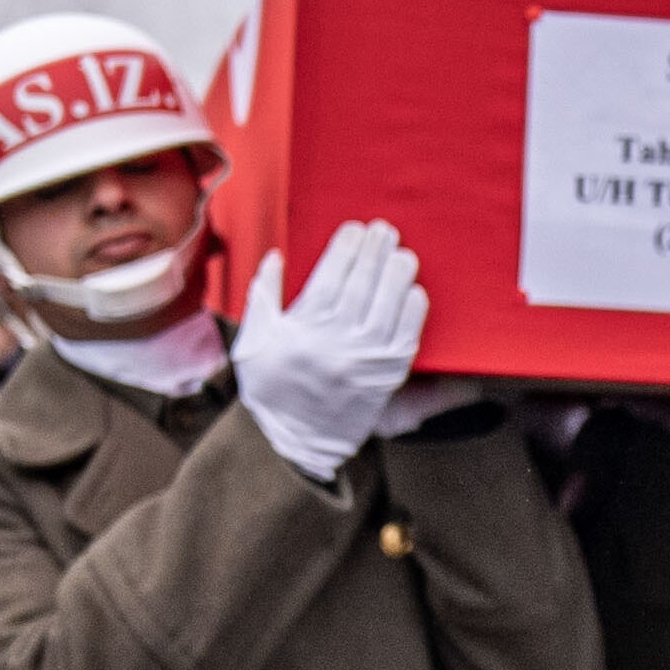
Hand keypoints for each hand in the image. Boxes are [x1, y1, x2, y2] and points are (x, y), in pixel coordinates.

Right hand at [227, 221, 426, 477]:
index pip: (332, 277)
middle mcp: (338, 344)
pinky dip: (414, 312)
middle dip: (376, 253)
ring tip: (403, 254)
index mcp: (303, 330)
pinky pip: (406, 336)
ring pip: (389, 307)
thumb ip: (263, 298)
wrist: (298, 440)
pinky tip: (415, 291)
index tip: (356, 229)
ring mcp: (366, 361)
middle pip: (364, 285)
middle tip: (385, 230)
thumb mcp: (253, 342)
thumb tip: (274, 258)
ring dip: (399, 276)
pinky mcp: (387, 377)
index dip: (347, 249)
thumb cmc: (272, 388)